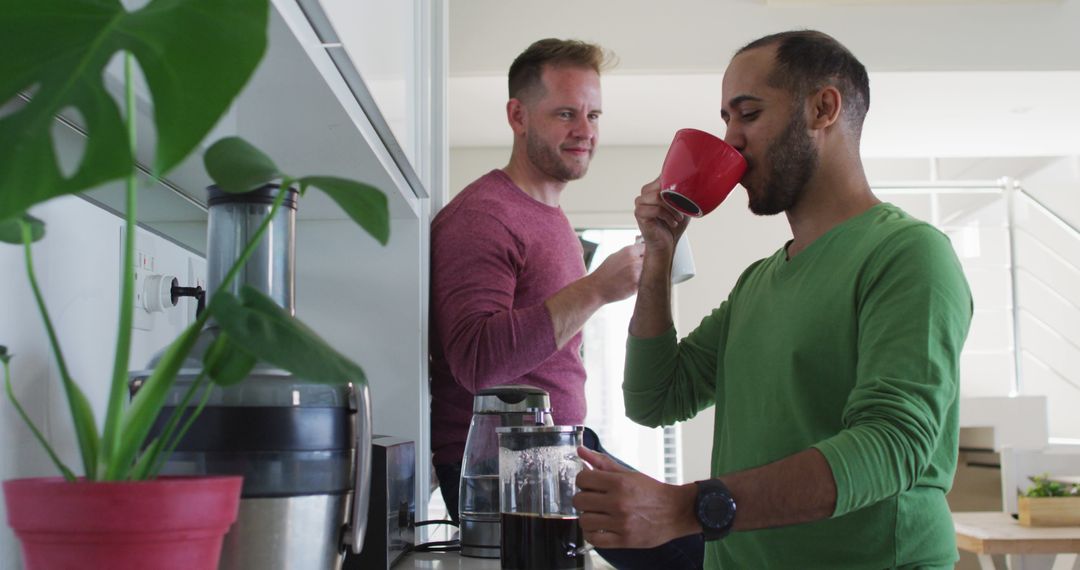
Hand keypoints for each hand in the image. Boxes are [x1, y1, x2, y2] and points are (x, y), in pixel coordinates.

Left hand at [573, 447, 699, 548]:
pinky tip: (598, 528)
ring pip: (584, 520)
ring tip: (596, 514)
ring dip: (587, 517)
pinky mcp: (624, 540)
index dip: (582, 481)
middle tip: (593, 500)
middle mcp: (618, 502)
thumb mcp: (628, 474)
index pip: (582, 479)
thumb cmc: (652, 492)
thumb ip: (602, 463)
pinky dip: (591, 534)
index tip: (589, 484)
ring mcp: (621, 523)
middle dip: (583, 498)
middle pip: (580, 500)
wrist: (676, 511)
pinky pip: (594, 539)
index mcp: (619, 483)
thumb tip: (580, 450)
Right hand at [588, 242, 643, 303]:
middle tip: (638, 268)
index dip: (646, 253)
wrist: (597, 288)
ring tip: (632, 277)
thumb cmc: (605, 272)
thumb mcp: (616, 256)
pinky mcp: (637, 286)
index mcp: (629, 251)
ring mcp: (637, 273)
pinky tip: (630, 284)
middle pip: (651, 259)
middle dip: (648, 263)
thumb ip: (629, 252)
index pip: (646, 247)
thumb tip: (640, 249)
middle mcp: (635, 260)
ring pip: (649, 272)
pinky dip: (641, 283)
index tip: (644, 257)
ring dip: (645, 274)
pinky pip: (645, 282)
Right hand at [634, 178, 689, 252]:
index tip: (684, 193)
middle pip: (659, 186)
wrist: (667, 244)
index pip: (662, 177)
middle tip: (681, 209)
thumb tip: (694, 180)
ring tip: (678, 217)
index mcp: (654, 189)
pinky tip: (673, 223)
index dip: (674, 183)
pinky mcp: (639, 214)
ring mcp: (640, 204)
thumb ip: (683, 192)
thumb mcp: (682, 205)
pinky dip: (667, 216)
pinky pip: (655, 210)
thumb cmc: (673, 225)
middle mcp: (645, 194)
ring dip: (671, 208)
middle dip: (674, 198)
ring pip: (657, 197)